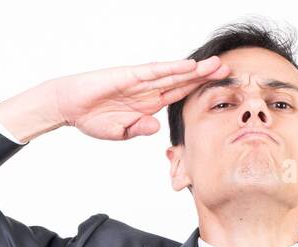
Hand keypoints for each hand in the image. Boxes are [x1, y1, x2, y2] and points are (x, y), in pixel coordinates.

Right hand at [53, 56, 230, 139]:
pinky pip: (155, 72)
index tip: (217, 92)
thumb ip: (138, 129)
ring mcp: (140, 82)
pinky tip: (188, 66)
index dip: (198, 93)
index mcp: (148, 105)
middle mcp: (148, 91)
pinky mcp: (130, 76)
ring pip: (173, 75)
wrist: (70, 106)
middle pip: (182, 82)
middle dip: (204, 77)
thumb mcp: (119, 132)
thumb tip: (155, 128)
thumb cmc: (91, 118)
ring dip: (194, 70)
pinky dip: (172, 68)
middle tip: (227, 70)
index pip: (178, 97)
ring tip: (215, 65)